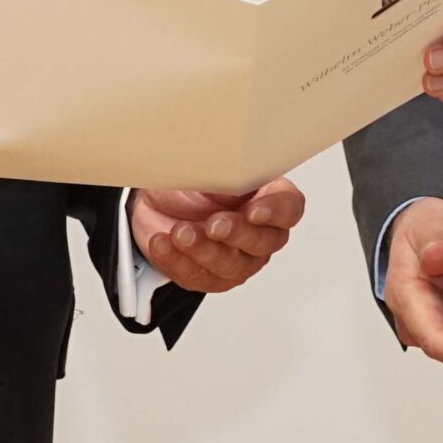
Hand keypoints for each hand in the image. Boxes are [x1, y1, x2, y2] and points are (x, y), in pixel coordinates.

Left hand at [130, 179, 306, 293]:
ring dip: (204, 250)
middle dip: (237, 234)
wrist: (153, 200)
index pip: (289, 207)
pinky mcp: (208, 276)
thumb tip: (232, 174)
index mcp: (268, 198)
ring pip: (232, 266)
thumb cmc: (188, 180)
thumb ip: (226, 173)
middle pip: (264, 242)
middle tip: (214, 224)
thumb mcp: (205, 166)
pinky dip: (177, 260)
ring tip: (180, 232)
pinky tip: (162, 243)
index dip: (276, 211)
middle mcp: (259, 232)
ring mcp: (237, 259)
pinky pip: (198, 276)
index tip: (253, 211)